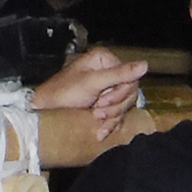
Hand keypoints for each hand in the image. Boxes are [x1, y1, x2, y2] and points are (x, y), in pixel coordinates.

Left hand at [29, 46, 144, 137]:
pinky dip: (110, 124)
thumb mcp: (92, 82)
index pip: (130, 77)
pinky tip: (101, 132)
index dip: (120, 92)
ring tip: (95, 118)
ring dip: (111, 116)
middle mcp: (107, 72)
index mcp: (105, 60)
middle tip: (97, 110)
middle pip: (129, 92)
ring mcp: (106, 88)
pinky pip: (117, 114)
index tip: (103, 101)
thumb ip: (119, 74)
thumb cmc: (64, 93)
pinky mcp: (103, 104)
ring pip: (124, 105)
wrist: (47, 112)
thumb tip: (145, 65)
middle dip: (114, 105)